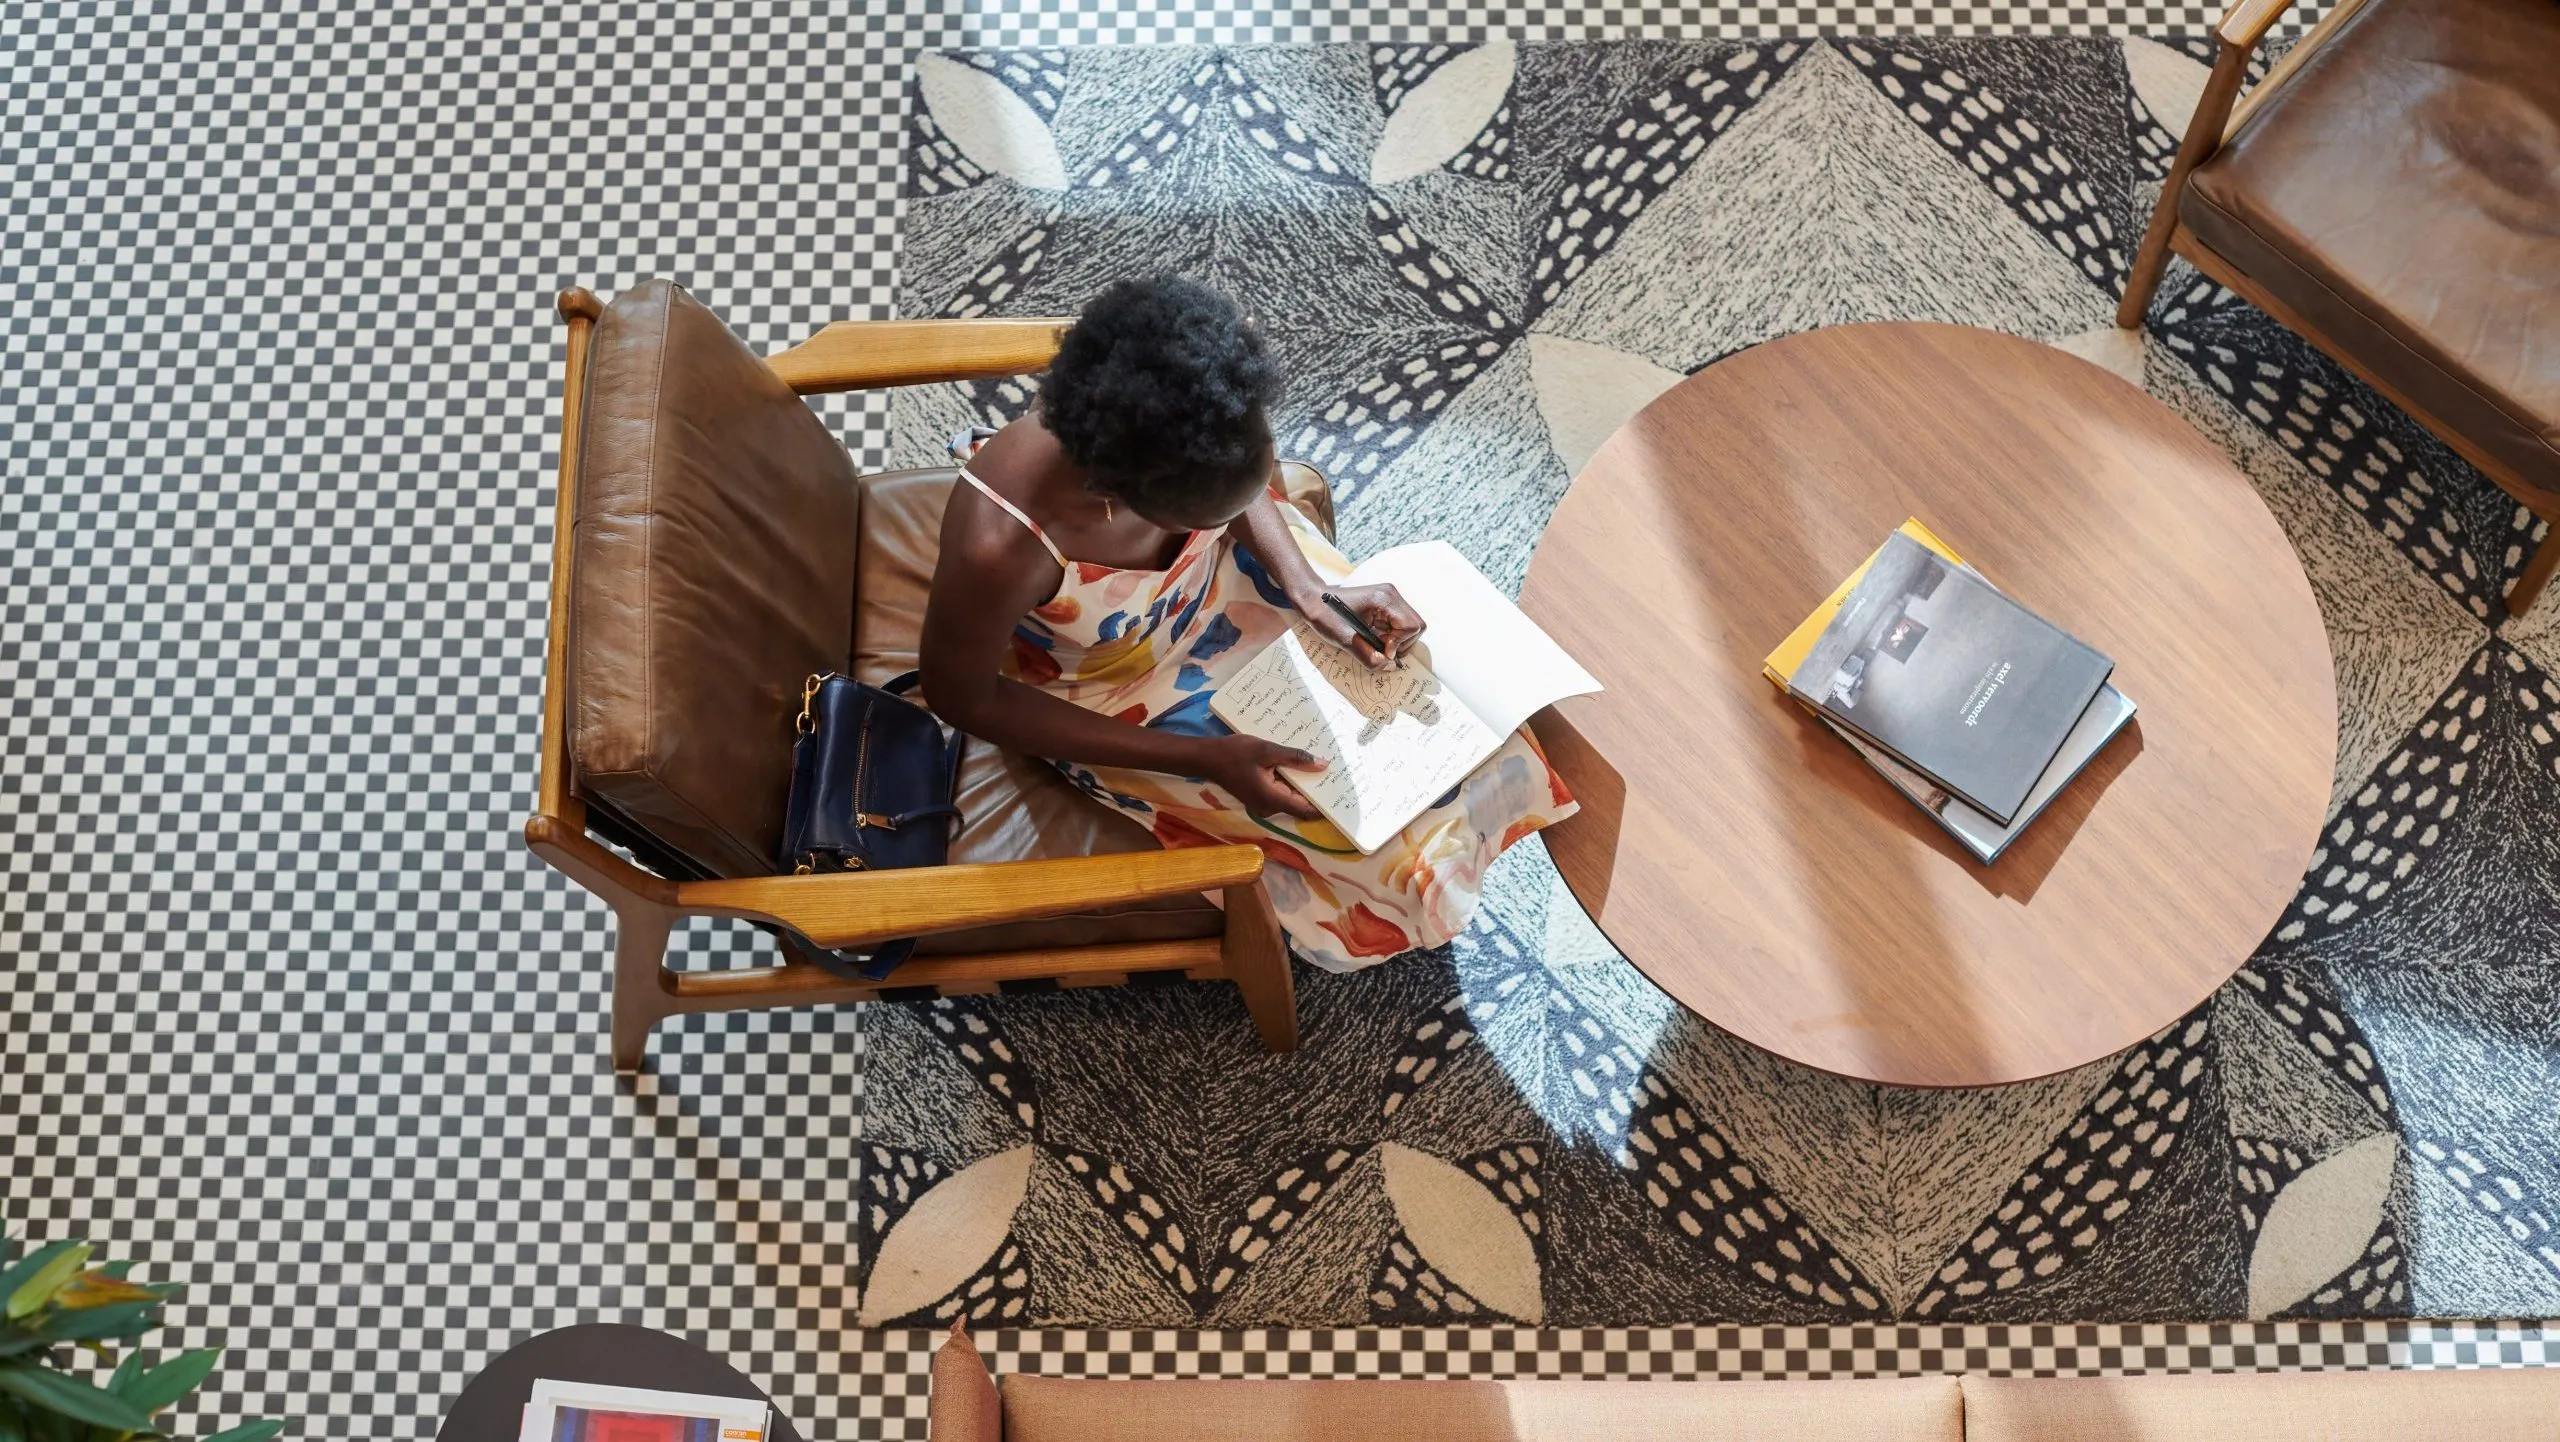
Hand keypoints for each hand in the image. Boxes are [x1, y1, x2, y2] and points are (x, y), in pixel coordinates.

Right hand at [1204, 734, 1325, 818]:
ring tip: (1319, 766)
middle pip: (1300, 806)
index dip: (1325, 807)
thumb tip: (1322, 765)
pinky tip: (1297, 766)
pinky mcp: (1259, 797)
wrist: (1207, 758)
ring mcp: (1263, 804)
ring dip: (1304, 786)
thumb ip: (1295, 758)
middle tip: (1335, 776)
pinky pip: (1281, 793)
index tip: (1341, 796)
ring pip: (1291, 799)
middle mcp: (1269, 807)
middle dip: (1317, 792)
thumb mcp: (1267, 750)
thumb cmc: (1235, 753)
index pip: (1306, 811)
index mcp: (1272, 798)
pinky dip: (1291, 783)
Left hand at [1305, 582, 1425, 669]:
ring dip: (1396, 641)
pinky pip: (1399, 625)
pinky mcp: (1385, 605)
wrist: (1313, 600)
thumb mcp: (1344, 639)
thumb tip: (1390, 667)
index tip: (1381, 651)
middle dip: (1402, 644)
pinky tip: (1374, 637)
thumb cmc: (1325, 615)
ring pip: (1410, 627)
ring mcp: (1389, 599)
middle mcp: (1391, 595)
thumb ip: (1368, 656)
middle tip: (1380, 649)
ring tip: (1375, 643)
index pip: (1411, 626)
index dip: (1399, 644)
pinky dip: (1391, 637)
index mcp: (1384, 599)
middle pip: (1415, 626)